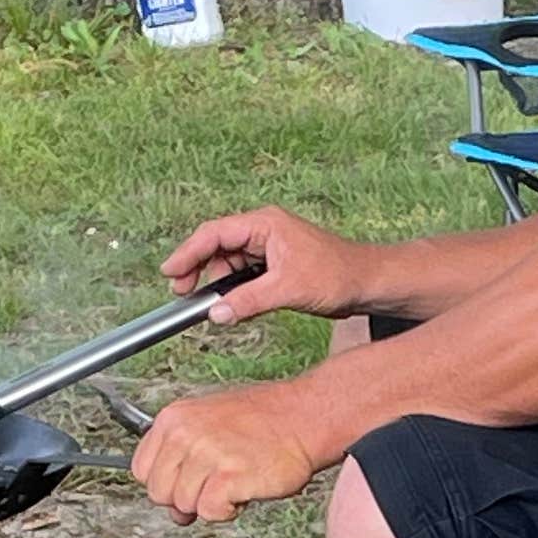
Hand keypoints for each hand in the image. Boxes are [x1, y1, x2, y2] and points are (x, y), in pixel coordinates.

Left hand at [130, 377, 325, 524]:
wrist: (304, 417)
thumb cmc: (263, 422)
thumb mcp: (208, 423)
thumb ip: (182, 458)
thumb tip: (174, 507)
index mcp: (174, 418)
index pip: (141, 470)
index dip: (164, 483)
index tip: (186, 482)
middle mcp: (185, 434)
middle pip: (159, 493)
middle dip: (184, 498)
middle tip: (213, 487)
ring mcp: (206, 454)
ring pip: (184, 506)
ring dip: (210, 504)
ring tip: (233, 483)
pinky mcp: (228, 476)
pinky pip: (210, 512)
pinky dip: (227, 511)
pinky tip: (242, 491)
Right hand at [162, 204, 368, 323]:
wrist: (367, 284)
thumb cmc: (337, 275)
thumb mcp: (287, 290)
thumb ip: (248, 301)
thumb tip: (215, 314)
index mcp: (265, 224)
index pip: (214, 233)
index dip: (188, 252)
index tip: (170, 273)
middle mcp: (264, 231)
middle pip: (217, 246)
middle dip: (198, 270)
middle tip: (183, 294)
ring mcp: (269, 247)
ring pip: (229, 263)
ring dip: (218, 283)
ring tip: (212, 306)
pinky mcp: (275, 265)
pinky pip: (244, 275)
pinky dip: (234, 289)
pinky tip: (232, 306)